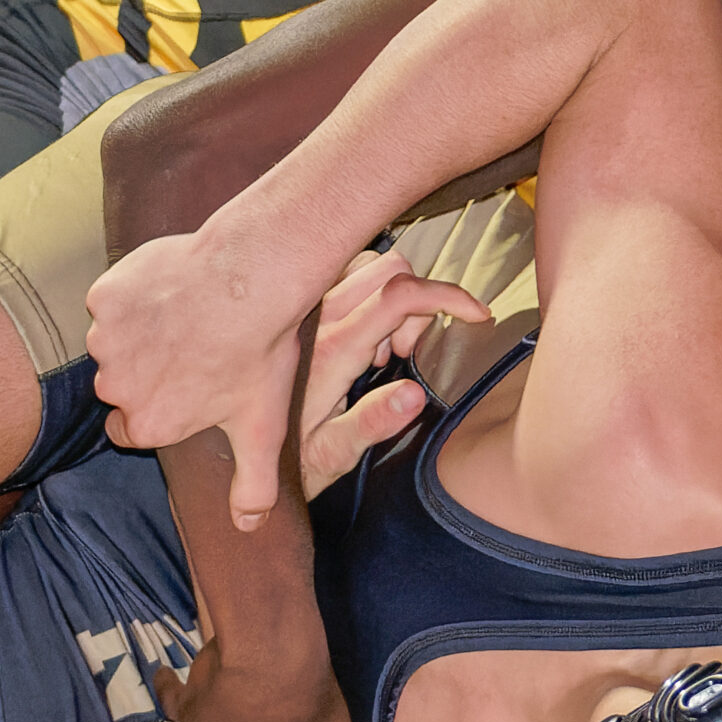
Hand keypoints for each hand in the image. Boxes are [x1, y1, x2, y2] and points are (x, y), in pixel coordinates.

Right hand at [87, 229, 310, 526]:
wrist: (252, 279)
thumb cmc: (259, 354)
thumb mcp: (263, 429)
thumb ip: (253, 485)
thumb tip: (247, 528)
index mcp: (147, 423)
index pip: (131, 427)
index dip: (157, 408)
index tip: (182, 388)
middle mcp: (116, 386)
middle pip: (120, 383)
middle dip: (147, 369)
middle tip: (191, 348)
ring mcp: (106, 339)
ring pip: (114, 339)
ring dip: (140, 330)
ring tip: (185, 316)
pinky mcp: (105, 297)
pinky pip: (112, 299)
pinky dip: (134, 293)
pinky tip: (171, 289)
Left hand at [297, 251, 492, 497]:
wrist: (244, 447)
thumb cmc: (293, 456)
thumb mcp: (333, 454)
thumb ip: (373, 423)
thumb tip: (415, 394)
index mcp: (334, 350)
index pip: (400, 296)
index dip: (449, 296)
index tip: (477, 315)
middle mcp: (319, 318)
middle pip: (390, 269)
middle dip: (418, 302)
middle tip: (404, 353)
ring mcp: (309, 307)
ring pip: (370, 265)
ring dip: (393, 297)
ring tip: (383, 348)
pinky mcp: (302, 306)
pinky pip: (347, 274)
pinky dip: (371, 294)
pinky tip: (364, 336)